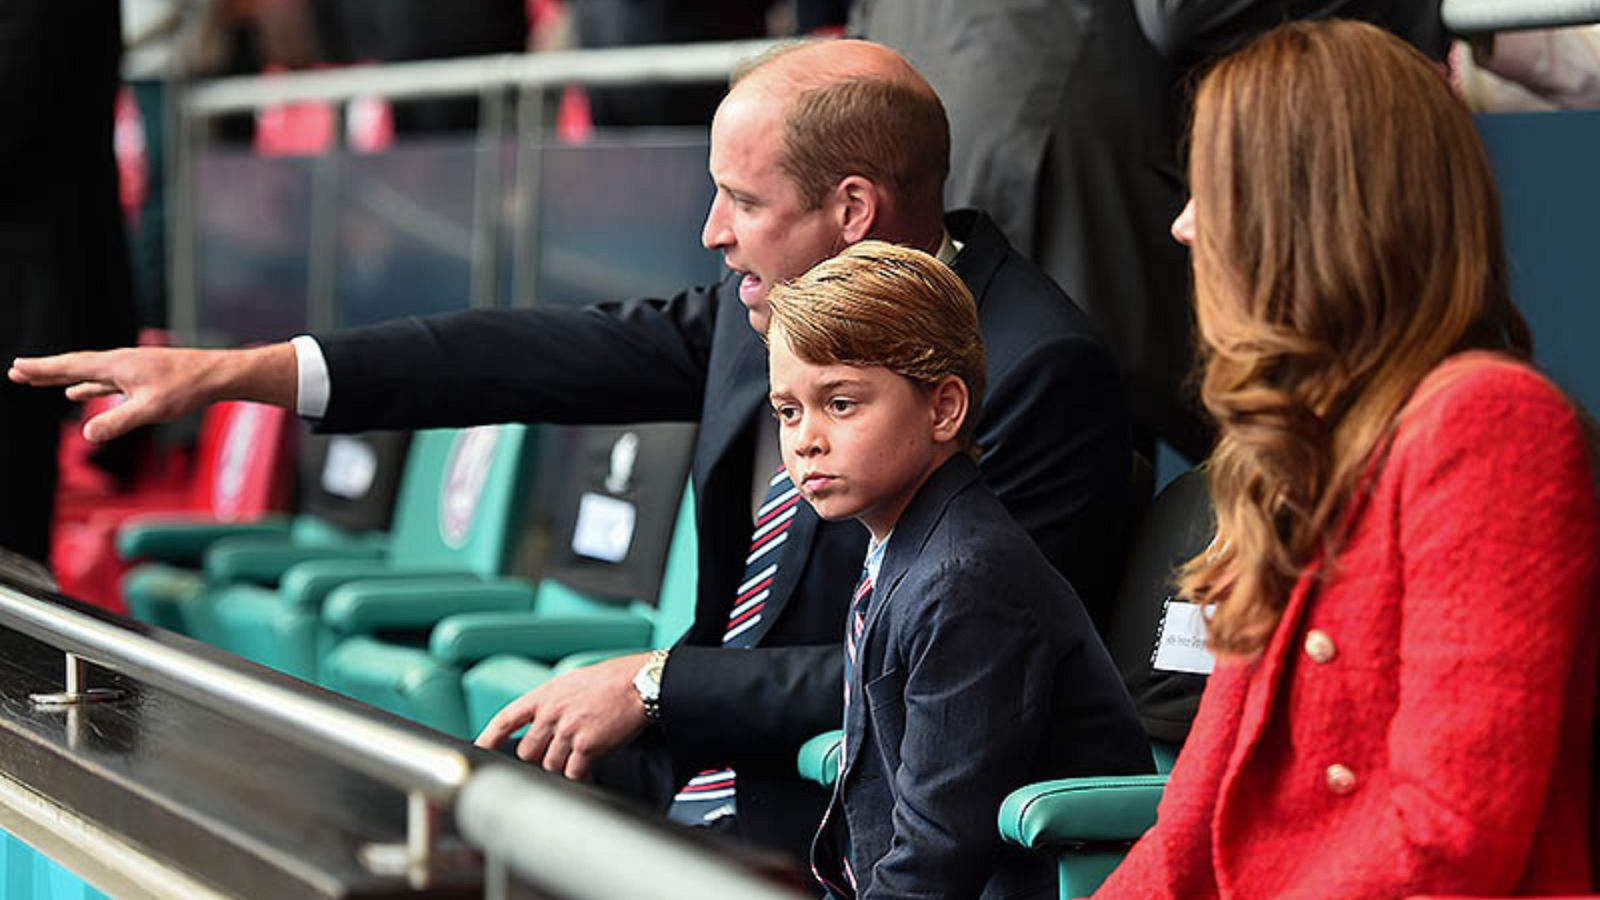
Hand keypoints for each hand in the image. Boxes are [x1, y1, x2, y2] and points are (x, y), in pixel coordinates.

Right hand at [8, 343, 296, 442]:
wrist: (218, 375)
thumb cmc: (187, 389)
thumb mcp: (152, 409)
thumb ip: (119, 422)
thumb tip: (88, 435)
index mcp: (116, 365)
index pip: (70, 366)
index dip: (42, 369)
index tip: (16, 367)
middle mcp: (119, 363)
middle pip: (74, 366)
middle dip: (45, 371)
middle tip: (16, 372)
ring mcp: (130, 369)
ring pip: (88, 373)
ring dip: (63, 378)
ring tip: (39, 380)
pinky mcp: (142, 377)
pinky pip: (105, 381)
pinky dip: (88, 386)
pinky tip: (79, 393)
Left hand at [474, 653, 650, 780]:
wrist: (640, 683)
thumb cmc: (612, 680)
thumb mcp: (572, 682)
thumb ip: (553, 703)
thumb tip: (543, 723)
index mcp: (544, 695)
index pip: (506, 719)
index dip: (489, 737)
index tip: (479, 750)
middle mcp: (551, 713)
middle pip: (527, 752)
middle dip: (539, 759)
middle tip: (557, 756)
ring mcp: (567, 730)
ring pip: (550, 765)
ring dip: (562, 768)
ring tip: (578, 760)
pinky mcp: (586, 745)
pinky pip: (573, 772)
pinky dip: (580, 775)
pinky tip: (588, 770)